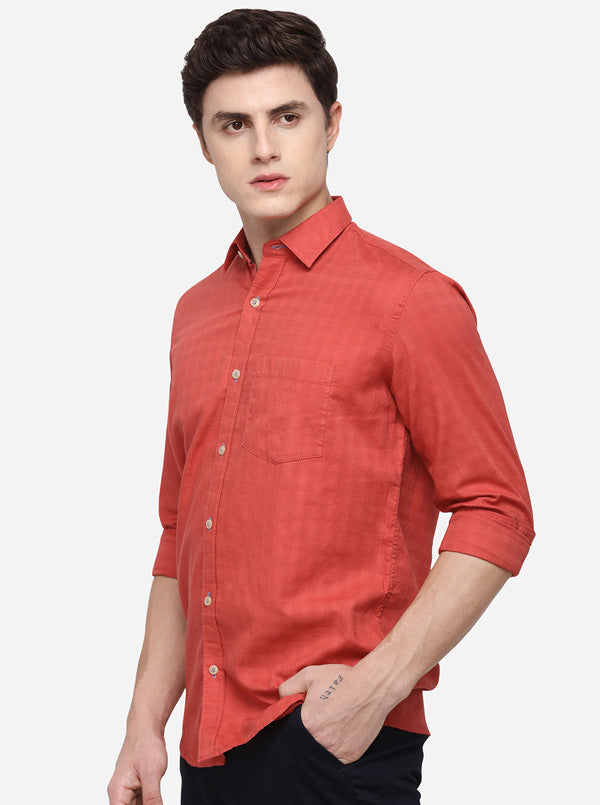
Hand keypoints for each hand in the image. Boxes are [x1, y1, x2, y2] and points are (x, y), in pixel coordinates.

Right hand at [107, 729, 167, 804]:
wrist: (147, 728)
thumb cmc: (145, 745)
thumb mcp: (151, 773)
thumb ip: (152, 798)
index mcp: (118, 792)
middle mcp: (120, 794)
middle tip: (156, 802)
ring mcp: (129, 791)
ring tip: (156, 799)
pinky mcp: (138, 788)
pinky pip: (143, 803)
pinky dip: (151, 804)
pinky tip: (158, 801)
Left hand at [279, 662, 393, 764]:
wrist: (373, 687)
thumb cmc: (341, 679)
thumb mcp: (309, 675)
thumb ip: (288, 688)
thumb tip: (280, 700)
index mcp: (307, 724)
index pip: (289, 733)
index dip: (293, 726)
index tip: (301, 719)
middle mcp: (320, 741)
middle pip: (303, 745)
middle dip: (306, 736)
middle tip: (316, 723)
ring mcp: (336, 752)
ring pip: (319, 755)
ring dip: (320, 745)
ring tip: (328, 729)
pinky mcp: (350, 756)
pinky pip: (336, 760)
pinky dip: (335, 751)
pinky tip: (338, 735)